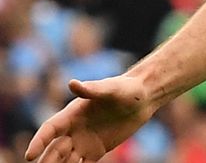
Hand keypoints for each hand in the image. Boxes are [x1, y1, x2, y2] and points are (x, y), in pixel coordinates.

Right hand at [25, 76, 155, 162]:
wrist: (143, 98)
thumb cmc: (126, 89)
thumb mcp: (111, 89)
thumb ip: (92, 89)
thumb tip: (72, 83)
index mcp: (72, 114)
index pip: (50, 129)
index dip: (38, 141)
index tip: (29, 156)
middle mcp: (74, 130)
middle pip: (54, 149)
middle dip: (46, 161)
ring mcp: (83, 142)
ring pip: (65, 160)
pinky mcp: (95, 151)